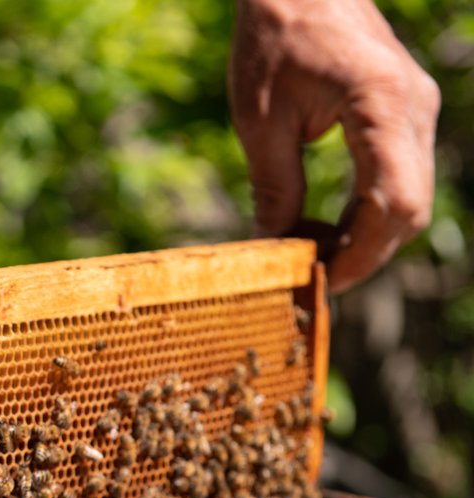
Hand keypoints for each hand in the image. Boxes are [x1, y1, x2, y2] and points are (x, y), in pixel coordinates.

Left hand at [229, 0, 439, 290]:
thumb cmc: (274, 37)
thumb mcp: (260, 119)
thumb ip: (275, 186)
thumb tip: (274, 248)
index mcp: (383, 105)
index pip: (394, 202)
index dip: (362, 253)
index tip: (321, 281)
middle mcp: (415, 108)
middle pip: (410, 210)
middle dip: (364, 253)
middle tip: (312, 279)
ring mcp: (417, 109)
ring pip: (409, 199)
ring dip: (365, 236)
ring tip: (311, 253)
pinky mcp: (406, 112)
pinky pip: (400, 177)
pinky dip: (368, 211)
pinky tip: (326, 226)